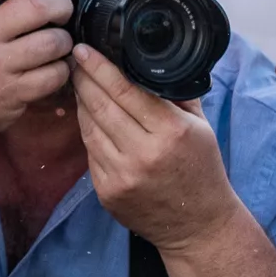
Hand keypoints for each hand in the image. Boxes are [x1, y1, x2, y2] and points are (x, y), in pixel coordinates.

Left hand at [74, 46, 241, 253]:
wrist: (197, 226)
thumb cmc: (201, 170)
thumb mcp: (201, 127)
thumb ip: (176, 94)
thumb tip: (149, 61)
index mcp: (171, 132)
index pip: (126, 91)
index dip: (101, 68)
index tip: (84, 50)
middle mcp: (144, 154)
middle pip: (102, 106)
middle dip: (84, 80)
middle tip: (74, 60)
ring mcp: (121, 176)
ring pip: (90, 128)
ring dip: (81, 103)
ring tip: (78, 83)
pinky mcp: (107, 192)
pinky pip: (90, 152)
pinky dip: (87, 130)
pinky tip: (87, 115)